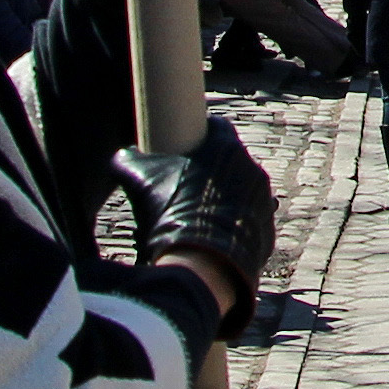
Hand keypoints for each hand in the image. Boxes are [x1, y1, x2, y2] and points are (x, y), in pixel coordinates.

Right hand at [119, 116, 276, 337]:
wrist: (200, 262)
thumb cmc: (171, 212)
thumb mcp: (138, 179)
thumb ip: (127, 159)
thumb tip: (123, 155)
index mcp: (228, 149)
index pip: (217, 127)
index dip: (200, 133)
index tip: (184, 145)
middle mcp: (253, 170)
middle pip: (230, 162)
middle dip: (210, 170)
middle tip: (185, 185)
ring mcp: (263, 201)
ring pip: (242, 192)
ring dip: (223, 199)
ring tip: (196, 215)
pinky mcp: (266, 230)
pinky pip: (249, 223)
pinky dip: (233, 227)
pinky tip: (212, 237)